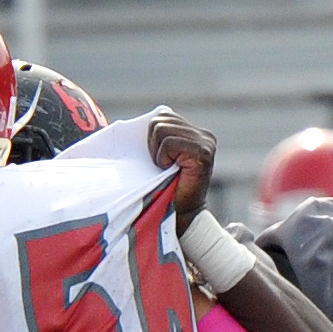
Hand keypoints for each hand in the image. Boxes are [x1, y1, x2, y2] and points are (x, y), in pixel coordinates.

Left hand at [147, 111, 216, 232]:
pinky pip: (168, 142)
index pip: (162, 115)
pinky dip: (162, 158)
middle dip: (151, 144)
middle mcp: (203, 135)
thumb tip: (126, 124)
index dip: (150, 137)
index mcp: (193, 133)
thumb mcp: (155, 159)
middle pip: (159, 120)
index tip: (157, 160)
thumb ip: (153, 138)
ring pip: (161, 129)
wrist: (178, 216)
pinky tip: (170, 171)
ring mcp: (206, 142)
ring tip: (166, 169)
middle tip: (160, 166)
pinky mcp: (203, 152)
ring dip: (156, 153)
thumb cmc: (161, 190)